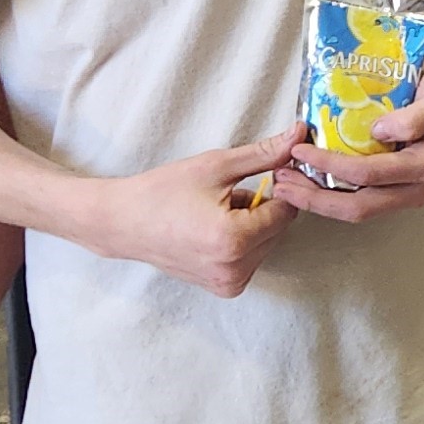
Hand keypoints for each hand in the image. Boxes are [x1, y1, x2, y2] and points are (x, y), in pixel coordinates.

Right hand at [86, 134, 303, 293]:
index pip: (287, 210)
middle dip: (264, 207)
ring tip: (218, 212)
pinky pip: (251, 258)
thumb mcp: (216, 166)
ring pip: (267, 244)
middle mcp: (234, 269)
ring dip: (254, 224)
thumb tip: (299, 136)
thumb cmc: (163, 192)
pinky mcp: (224, 288)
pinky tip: (214, 229)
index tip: (265, 173)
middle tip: (229, 193)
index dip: (280, 187)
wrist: (124, 222)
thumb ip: (264, 153)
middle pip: (279, 229)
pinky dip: (243, 241)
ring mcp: (228, 283)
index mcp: (234, 240)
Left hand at [279, 64, 423, 223]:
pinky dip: (332, 194)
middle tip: (282, 184)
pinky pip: (362, 199)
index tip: (300, 150)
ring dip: (320, 201)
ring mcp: (410, 193)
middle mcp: (420, 188)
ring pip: (358, 210)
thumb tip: (380, 132)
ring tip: (287, 185)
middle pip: (360, 207)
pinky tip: (309, 180)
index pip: (370, 174)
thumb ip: (415, 116)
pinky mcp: (399, 190)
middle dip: (316, 198)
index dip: (331, 165)